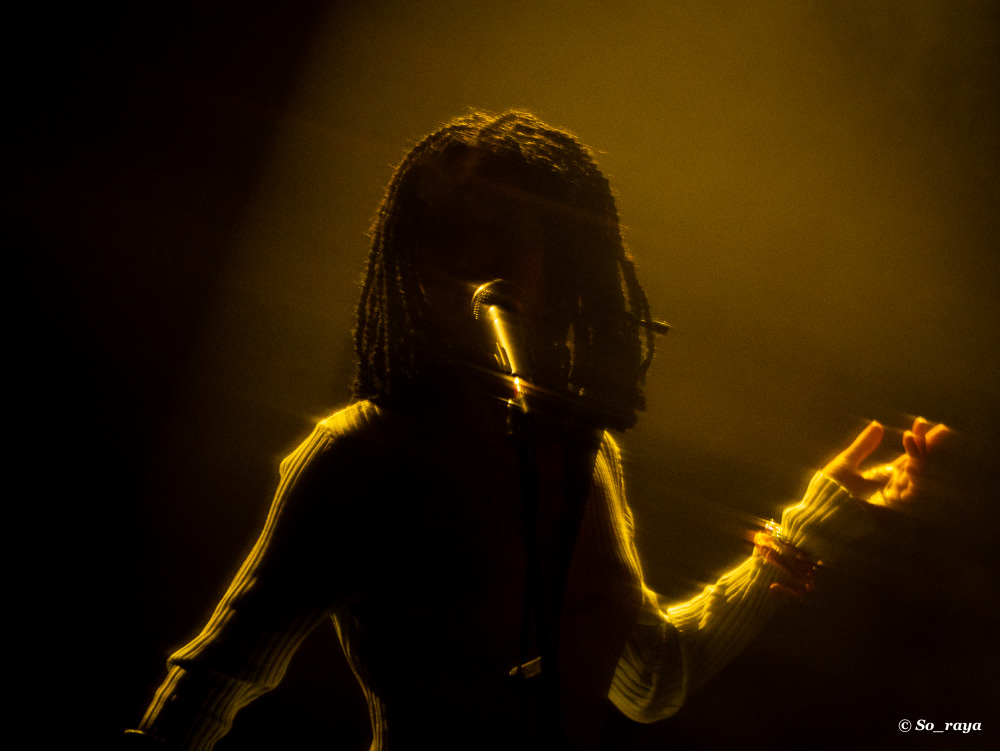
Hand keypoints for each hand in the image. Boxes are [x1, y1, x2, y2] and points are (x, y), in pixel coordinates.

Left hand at [822, 418, 947, 505]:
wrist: (821, 513)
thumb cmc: (830, 491)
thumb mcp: (846, 463)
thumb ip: (863, 446)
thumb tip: (878, 424)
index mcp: (883, 476)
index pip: (909, 457)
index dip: (918, 441)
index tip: (922, 421)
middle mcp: (893, 486)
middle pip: (918, 464)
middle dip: (923, 444)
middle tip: (921, 422)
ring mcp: (894, 498)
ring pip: (917, 477)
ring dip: (918, 457)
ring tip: (909, 437)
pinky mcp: (892, 510)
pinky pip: (911, 495)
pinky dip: (914, 480)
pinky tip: (912, 464)